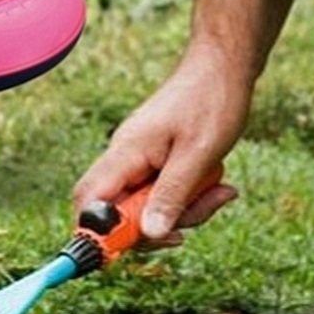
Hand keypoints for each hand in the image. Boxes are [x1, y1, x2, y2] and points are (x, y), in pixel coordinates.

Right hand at [72, 48, 245, 244]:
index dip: (99, 233)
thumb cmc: (212, 101)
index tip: (133, 246)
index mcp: (125, 153)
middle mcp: (125, 159)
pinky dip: (191, 199)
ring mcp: (141, 161)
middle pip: (119, 214)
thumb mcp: (197, 155)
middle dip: (155, 228)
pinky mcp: (158, 162)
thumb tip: (150, 234)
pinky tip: (218, 186)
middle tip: (190, 225)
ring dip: (183, 212)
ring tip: (218, 192)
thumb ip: (172, 195)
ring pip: (147, 208)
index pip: (88, 202)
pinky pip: (165, 194)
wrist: (225, 66)